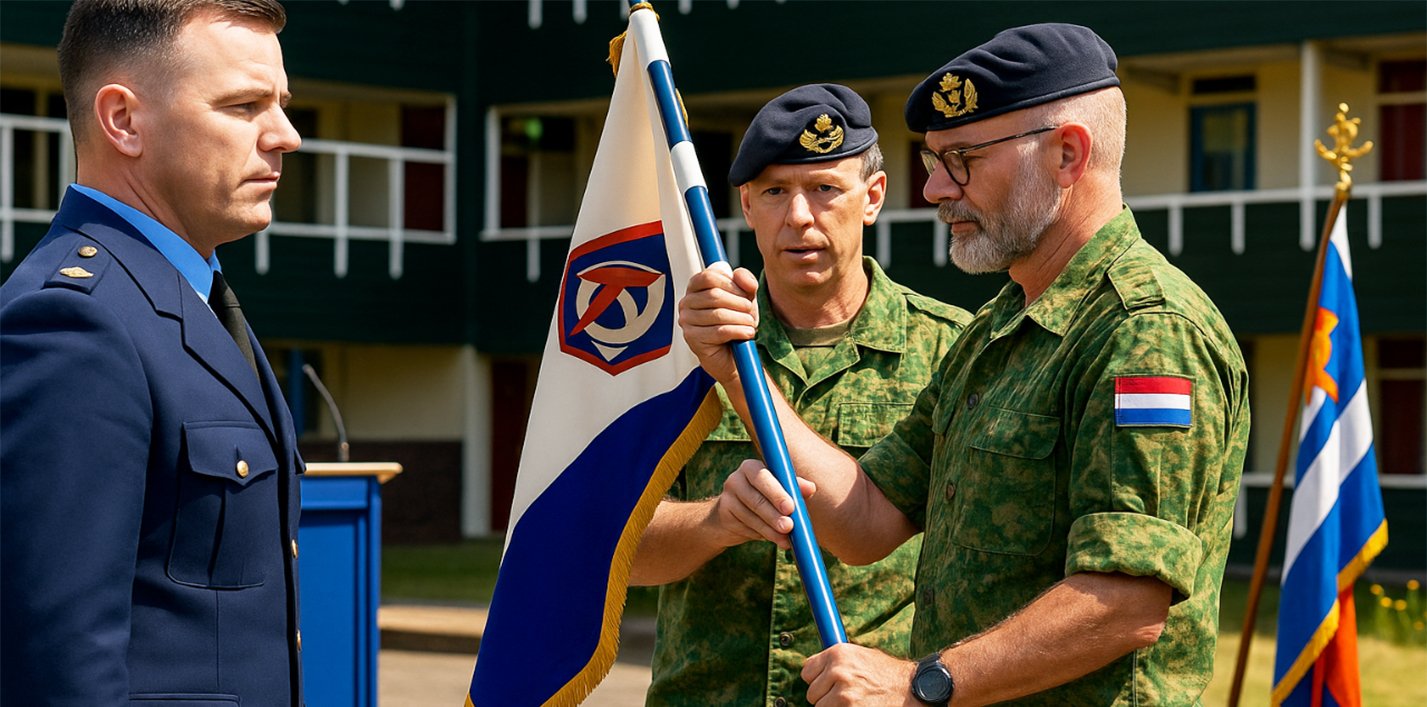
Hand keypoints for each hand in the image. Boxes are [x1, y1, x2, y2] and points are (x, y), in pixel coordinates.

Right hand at [678, 263, 759, 384]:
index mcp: (696, 287)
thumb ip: (745, 282)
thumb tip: (740, 276)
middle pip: (715, 295)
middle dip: (740, 303)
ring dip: (741, 319)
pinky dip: (738, 331)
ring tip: (750, 324)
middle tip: (750, 312)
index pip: (709, 276)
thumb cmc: (736, 323)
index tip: (745, 294)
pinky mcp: (692, 338)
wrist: (733, 355)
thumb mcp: (745, 297)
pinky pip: (719, 331)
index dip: (732, 284)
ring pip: (718, 314)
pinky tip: (747, 333)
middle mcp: (687, 302)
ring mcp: (686, 321)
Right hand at [712, 459, 814, 549]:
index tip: (791, 508)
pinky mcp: (723, 517)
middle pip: (756, 499)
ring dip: (771, 530)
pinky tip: (775, 540)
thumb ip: (794, 487)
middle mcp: (736, 479)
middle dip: (774, 515)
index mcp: (751, 467)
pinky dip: (762, 536)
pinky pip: (745, 528)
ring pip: (751, 517)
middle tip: (789, 527)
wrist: (730, 516)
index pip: (763, 477)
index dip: (777, 493)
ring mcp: (727, 498)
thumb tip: (811, 488)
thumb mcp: (778, 490)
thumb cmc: (763, 498)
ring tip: (786, 540)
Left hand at [802, 643, 918, 705]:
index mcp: (838, 654)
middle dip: (826, 697)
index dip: (817, 680)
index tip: (826, 684)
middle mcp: (838, 672)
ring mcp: (843, 695)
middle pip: (812, 694)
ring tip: (855, 703)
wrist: (912, 690)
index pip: (806, 672)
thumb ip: (837, 661)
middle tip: (846, 696)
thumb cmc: (888, 674)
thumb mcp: (862, 656)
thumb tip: (815, 669)